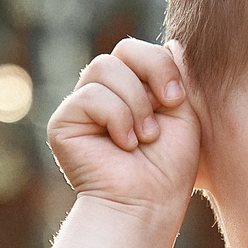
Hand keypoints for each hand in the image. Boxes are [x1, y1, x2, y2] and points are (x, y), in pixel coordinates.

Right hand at [48, 37, 201, 223]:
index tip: (176, 98)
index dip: (160, 65)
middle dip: (149, 76)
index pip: (140, 50)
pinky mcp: (63, 123)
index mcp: (133, 90)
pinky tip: (122, 146)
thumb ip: (177, 77)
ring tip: (142, 138)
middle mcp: (106, 95)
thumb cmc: (169, 169)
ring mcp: (82, 108)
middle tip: (164, 109)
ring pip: (103, 68)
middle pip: (122, 50)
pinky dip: (115, 118)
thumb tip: (173, 42)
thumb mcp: (184, 115)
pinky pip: (89, 95)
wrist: (147, 205)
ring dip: (133, 103)